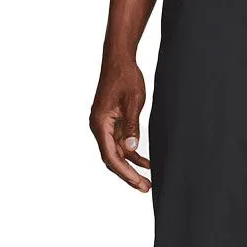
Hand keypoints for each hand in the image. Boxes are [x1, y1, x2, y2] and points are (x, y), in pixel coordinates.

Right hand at [89, 59, 151, 191]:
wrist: (119, 59)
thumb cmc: (125, 76)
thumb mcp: (133, 101)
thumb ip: (132, 126)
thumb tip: (131, 149)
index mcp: (100, 123)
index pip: (110, 155)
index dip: (125, 172)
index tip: (139, 183)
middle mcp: (99, 127)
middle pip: (112, 158)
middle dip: (128, 175)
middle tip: (146, 188)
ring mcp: (105, 126)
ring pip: (117, 153)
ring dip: (132, 167)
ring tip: (148, 181)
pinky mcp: (112, 123)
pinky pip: (121, 144)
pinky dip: (133, 154)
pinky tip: (147, 163)